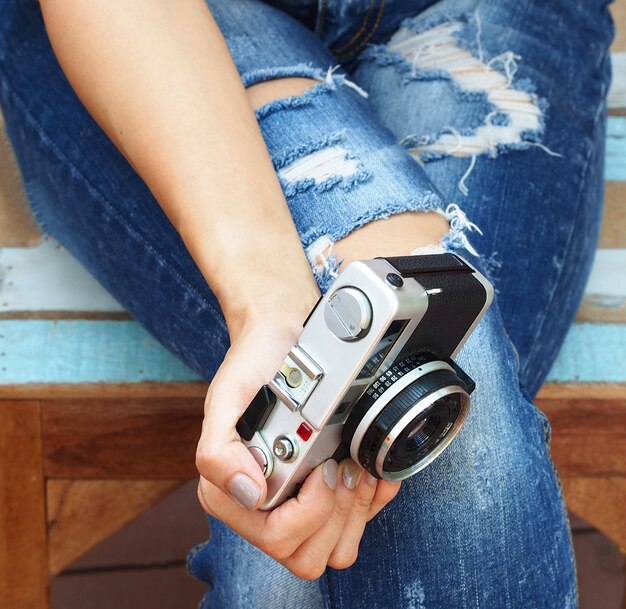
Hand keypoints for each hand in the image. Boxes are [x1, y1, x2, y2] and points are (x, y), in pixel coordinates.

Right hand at [195, 307, 400, 578]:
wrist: (283, 340)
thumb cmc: (255, 366)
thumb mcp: (227, 397)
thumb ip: (218, 451)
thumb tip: (247, 495)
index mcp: (231, 494)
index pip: (278, 538)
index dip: (311, 509)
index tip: (321, 466)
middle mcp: (261, 506)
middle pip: (309, 555)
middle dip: (337, 512)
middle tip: (340, 466)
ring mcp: (295, 502)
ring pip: (335, 549)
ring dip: (356, 511)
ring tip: (355, 468)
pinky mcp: (324, 493)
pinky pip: (357, 526)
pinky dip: (374, 502)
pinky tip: (372, 472)